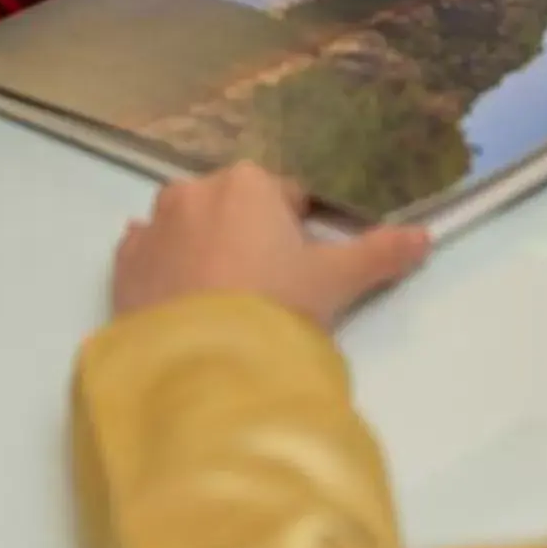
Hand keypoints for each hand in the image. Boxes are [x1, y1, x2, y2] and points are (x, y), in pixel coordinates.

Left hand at [111, 164, 430, 328]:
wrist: (201, 364)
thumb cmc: (274, 307)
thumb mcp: (336, 282)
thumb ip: (380, 254)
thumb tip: (426, 237)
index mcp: (248, 183)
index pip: (285, 198)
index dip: (299, 235)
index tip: (302, 273)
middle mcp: (193, 191)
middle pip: (233, 210)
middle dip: (248, 240)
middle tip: (266, 294)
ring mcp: (151, 227)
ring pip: (187, 230)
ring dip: (203, 253)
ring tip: (222, 307)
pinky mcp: (121, 266)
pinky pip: (147, 258)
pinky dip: (163, 273)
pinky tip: (182, 307)